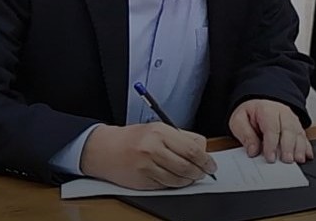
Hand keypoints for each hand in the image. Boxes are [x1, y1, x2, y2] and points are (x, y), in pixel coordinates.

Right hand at [79, 123, 216, 189]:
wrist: (104, 149)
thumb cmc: (133, 138)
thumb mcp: (158, 128)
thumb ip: (182, 137)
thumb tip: (203, 149)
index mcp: (160, 132)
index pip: (192, 150)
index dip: (205, 160)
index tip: (211, 165)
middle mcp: (153, 149)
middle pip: (186, 166)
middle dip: (199, 172)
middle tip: (204, 173)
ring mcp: (146, 166)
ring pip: (177, 179)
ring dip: (188, 180)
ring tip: (191, 177)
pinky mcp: (141, 181)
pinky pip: (164, 186)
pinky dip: (174, 184)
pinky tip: (176, 180)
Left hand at [229, 99, 312, 163]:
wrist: (258, 103)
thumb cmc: (249, 113)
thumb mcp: (238, 121)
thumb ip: (245, 135)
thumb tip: (253, 150)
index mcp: (266, 110)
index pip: (271, 128)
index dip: (271, 144)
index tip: (270, 158)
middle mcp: (282, 113)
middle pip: (288, 129)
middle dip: (289, 146)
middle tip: (287, 160)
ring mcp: (291, 119)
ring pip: (298, 132)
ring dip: (300, 147)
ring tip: (298, 159)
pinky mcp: (296, 126)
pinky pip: (303, 135)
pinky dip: (306, 146)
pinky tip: (307, 155)